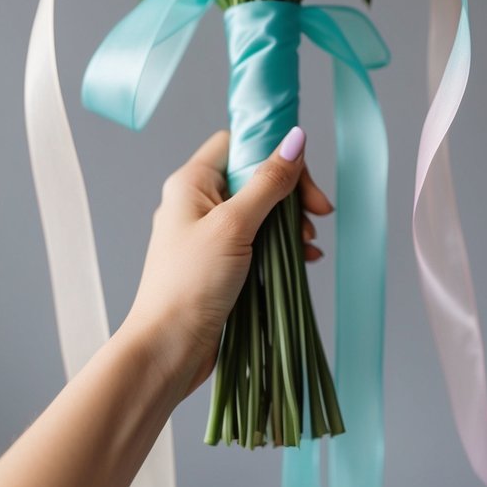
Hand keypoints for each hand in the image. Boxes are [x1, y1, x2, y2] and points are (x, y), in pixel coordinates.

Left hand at [125, 127, 332, 396]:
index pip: (237, 144)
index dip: (272, 152)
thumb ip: (267, 182)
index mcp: (191, 182)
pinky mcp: (220, 261)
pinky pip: (257, 239)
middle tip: (318, 213)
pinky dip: (282, 246)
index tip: (303, 177)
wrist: (169, 348)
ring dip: (289, 222)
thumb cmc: (190, 283)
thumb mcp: (234, 225)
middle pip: (254, 176)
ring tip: (307, 245)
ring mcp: (208, 233)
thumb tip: (294, 139)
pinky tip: (303, 260)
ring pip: (260, 210)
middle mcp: (197, 202)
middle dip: (289, 194)